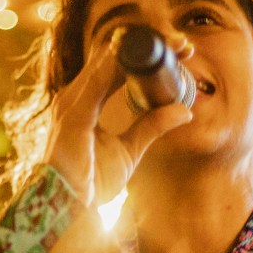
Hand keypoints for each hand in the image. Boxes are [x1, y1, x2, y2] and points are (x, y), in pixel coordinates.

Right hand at [46, 34, 194, 205]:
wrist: (68, 209)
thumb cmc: (90, 182)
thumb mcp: (129, 150)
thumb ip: (151, 126)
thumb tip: (184, 111)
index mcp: (86, 100)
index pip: (118, 66)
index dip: (149, 53)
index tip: (181, 50)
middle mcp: (76, 95)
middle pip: (114, 57)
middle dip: (150, 45)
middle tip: (184, 43)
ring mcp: (71, 103)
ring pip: (108, 61)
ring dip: (141, 49)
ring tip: (173, 44)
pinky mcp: (72, 116)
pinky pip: (98, 82)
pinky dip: (121, 65)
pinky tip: (142, 54)